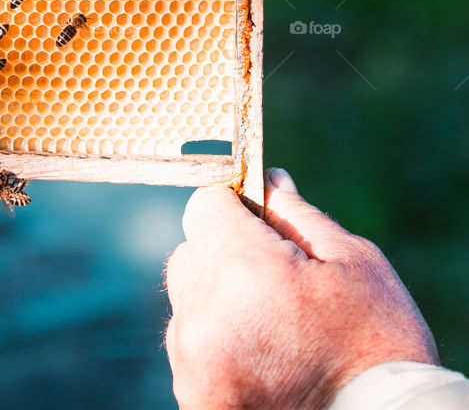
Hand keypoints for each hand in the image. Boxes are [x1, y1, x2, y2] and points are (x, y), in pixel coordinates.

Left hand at [165, 170, 437, 409]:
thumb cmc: (378, 347)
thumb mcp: (353, 264)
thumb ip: (297, 215)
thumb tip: (267, 179)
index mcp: (241, 270)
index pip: (204, 206)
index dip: (234, 207)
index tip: (260, 224)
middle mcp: (203, 317)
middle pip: (190, 253)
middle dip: (225, 255)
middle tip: (278, 283)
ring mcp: (193, 365)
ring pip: (188, 302)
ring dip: (218, 301)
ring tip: (275, 327)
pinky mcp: (196, 399)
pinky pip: (190, 348)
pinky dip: (217, 344)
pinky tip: (264, 358)